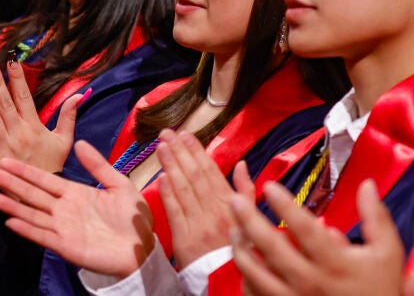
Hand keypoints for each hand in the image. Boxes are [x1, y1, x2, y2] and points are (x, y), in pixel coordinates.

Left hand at [0, 55, 79, 172]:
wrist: (41, 196)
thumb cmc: (51, 165)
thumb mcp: (64, 140)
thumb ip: (69, 116)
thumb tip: (80, 94)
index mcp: (34, 127)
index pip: (24, 97)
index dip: (18, 77)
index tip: (13, 59)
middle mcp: (19, 134)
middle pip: (6, 103)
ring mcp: (6, 147)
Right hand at [0, 140, 154, 278]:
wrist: (143, 249)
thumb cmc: (133, 218)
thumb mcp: (118, 185)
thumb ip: (98, 166)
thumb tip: (80, 142)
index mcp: (74, 193)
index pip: (44, 179)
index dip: (24, 171)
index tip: (4, 160)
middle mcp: (63, 209)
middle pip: (32, 194)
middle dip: (11, 184)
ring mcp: (63, 228)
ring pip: (32, 214)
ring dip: (13, 206)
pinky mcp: (66, 246)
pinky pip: (43, 236)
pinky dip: (28, 229)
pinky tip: (11, 221)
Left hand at [157, 129, 254, 267]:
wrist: (230, 281)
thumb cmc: (241, 248)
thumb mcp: (252, 218)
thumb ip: (247, 190)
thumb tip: (242, 164)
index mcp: (231, 204)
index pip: (211, 171)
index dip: (196, 151)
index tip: (186, 135)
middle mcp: (215, 211)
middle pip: (194, 176)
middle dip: (180, 152)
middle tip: (167, 133)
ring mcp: (199, 224)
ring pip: (183, 189)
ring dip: (171, 166)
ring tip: (161, 147)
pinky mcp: (184, 238)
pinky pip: (175, 212)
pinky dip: (168, 193)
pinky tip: (161, 177)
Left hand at [228, 179, 413, 295]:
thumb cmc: (379, 289)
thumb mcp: (388, 253)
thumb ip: (376, 217)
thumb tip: (367, 184)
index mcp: (335, 264)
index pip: (304, 229)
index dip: (284, 205)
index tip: (268, 185)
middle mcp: (311, 282)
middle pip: (272, 249)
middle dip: (250, 221)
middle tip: (234, 200)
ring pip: (256, 273)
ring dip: (241, 249)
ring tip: (233, 228)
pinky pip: (256, 292)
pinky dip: (245, 275)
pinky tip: (240, 260)